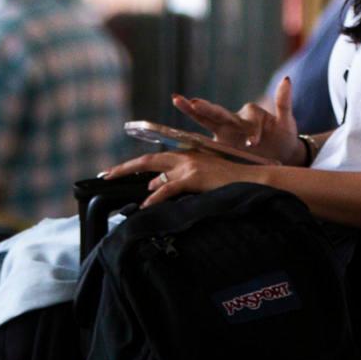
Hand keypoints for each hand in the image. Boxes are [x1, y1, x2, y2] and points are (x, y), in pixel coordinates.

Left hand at [107, 145, 268, 207]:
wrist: (253, 180)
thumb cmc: (231, 182)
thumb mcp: (202, 178)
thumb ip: (177, 180)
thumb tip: (153, 187)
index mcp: (188, 154)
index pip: (156, 158)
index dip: (135, 165)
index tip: (117, 171)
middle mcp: (186, 156)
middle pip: (148, 159)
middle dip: (124, 167)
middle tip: (106, 175)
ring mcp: (190, 165)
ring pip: (155, 171)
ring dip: (135, 180)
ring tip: (120, 189)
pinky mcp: (195, 177)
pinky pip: (168, 188)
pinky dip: (155, 197)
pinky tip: (146, 205)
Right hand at [172, 76, 304, 165]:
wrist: (280, 157)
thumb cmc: (283, 137)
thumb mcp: (286, 121)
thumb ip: (284, 102)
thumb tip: (287, 78)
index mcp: (250, 114)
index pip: (248, 118)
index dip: (251, 129)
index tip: (254, 142)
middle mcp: (234, 120)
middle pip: (218, 112)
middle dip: (207, 108)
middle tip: (194, 103)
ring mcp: (225, 132)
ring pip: (206, 121)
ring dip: (191, 111)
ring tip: (177, 100)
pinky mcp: (220, 146)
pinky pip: (203, 142)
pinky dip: (190, 138)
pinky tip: (172, 132)